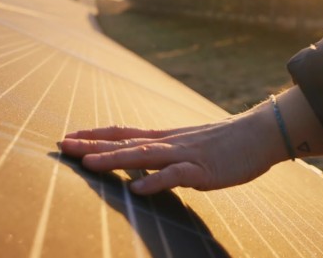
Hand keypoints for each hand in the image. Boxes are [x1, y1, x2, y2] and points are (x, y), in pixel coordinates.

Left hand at [60, 101, 286, 194]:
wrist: (259, 134)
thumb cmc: (225, 143)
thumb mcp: (189, 146)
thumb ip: (167, 155)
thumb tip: (146, 166)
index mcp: (165, 138)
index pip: (123, 133)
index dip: (96, 135)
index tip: (70, 136)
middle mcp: (169, 142)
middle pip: (125, 142)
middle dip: (93, 145)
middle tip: (63, 145)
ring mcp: (185, 154)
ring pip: (144, 156)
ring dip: (115, 159)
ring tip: (88, 164)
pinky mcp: (203, 170)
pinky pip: (176, 176)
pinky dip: (156, 181)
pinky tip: (137, 188)